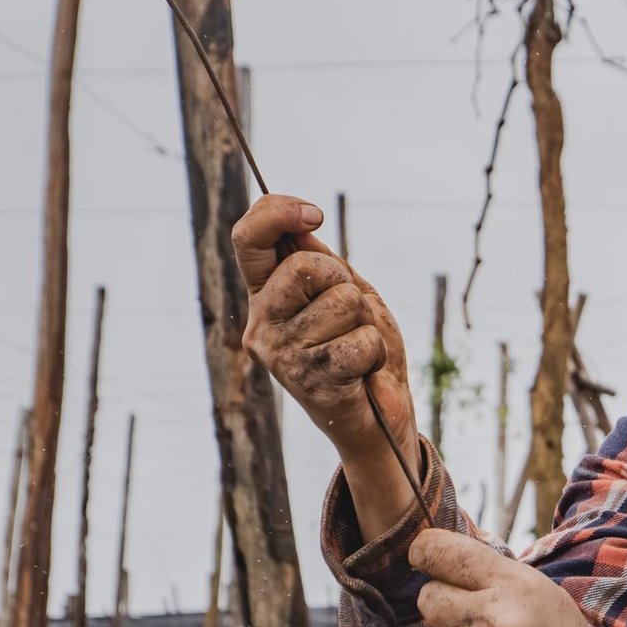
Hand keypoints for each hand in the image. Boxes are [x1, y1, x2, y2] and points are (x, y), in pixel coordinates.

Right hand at [232, 194, 417, 475]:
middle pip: (305, 267)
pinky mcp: (311, 382)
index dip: (278, 212)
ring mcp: (282, 355)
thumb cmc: (359, 346)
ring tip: (355, 345)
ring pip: (342, 302)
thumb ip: (318, 260)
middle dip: (343, 281)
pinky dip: (375, 352)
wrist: (378, 414)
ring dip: (365, 321)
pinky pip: (360, 341)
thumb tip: (299, 222)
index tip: (314, 215)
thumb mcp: (341, 291)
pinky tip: (362, 370)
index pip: (248, 239)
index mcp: (264, 295)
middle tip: (349, 314)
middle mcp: (262, 323)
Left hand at [410, 530, 626, 626]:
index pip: (441, 552)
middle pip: (428, 597)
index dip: (425, 551)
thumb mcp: (546, 596)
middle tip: (475, 618)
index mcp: (515, 588)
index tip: (423, 556)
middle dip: (443, 603)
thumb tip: (440, 552)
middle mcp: (491, 623)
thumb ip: (496, 573)